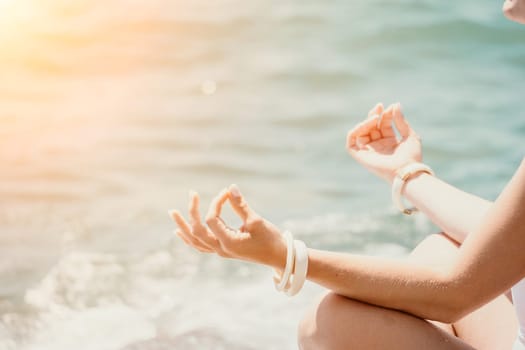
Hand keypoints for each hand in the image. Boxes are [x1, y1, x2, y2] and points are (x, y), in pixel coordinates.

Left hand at [170, 185, 286, 269]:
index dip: (217, 203)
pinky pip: (200, 246)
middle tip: (192, 193)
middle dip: (191, 212)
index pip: (212, 219)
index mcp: (228, 243)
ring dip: (183, 226)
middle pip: (197, 231)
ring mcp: (221, 251)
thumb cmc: (270, 239)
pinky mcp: (223, 250)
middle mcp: (221, 249)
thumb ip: (241, 205)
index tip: (227, 192)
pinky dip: (189, 238)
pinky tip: (180, 232)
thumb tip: (230, 187)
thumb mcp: (256, 221)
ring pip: (195, 240)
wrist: (278, 256)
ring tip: (173, 213)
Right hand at [346, 102, 422, 182]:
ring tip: (375, 118)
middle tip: (379, 106)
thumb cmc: (411, 157)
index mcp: (390, 142)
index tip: (391, 108)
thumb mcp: (409, 135)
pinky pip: (351, 143)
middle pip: (371, 127)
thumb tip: (395, 104)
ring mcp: (369, 151)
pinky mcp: (361, 156)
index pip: (383, 124)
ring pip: (360, 133)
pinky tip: (364, 125)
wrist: (406, 171)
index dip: (386, 114)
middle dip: (374, 115)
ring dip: (366, 123)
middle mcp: (378, 146)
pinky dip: (354, 132)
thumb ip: (400, 120)